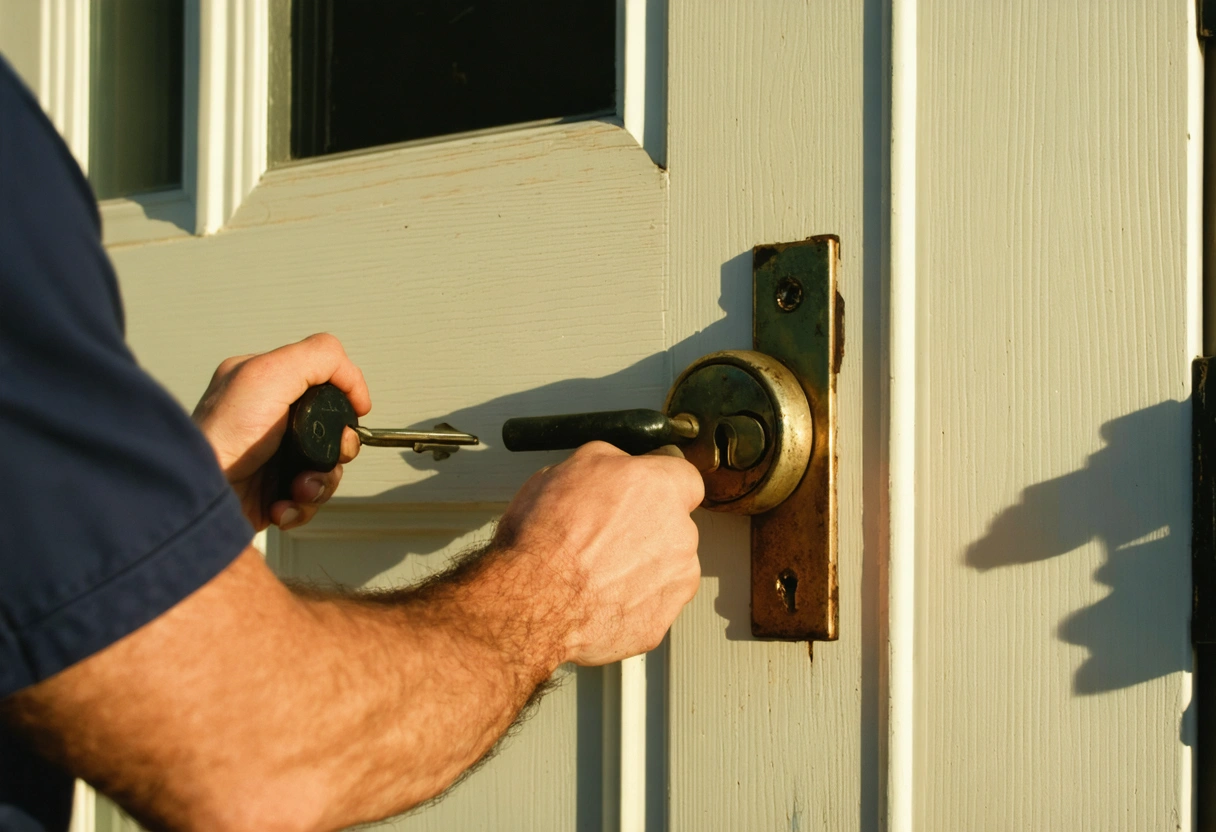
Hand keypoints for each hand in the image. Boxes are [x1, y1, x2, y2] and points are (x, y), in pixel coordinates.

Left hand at [192, 333, 371, 530]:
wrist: (197, 500)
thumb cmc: (219, 437)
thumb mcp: (268, 374)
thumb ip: (318, 357)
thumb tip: (351, 376)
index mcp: (263, 383)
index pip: (324, 378)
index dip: (345, 395)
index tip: (354, 410)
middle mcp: (269, 419)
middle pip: (333, 429)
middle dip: (337, 449)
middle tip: (325, 456)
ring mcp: (271, 456)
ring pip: (326, 467)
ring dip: (319, 482)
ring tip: (297, 487)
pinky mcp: (270, 491)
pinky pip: (308, 498)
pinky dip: (301, 505)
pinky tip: (281, 503)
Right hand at [491, 442, 703, 665]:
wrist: (534, 601)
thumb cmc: (544, 539)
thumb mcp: (563, 470)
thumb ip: (607, 462)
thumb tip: (616, 464)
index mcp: (659, 487)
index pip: (684, 477)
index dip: (659, 485)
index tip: (643, 494)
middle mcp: (679, 531)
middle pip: (675, 525)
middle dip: (647, 530)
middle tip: (605, 538)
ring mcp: (676, 579)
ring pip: (667, 566)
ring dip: (642, 567)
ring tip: (598, 573)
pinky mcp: (663, 618)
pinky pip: (656, 603)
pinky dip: (635, 601)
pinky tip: (602, 598)